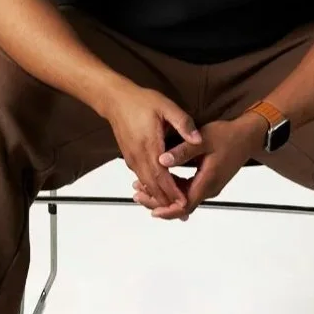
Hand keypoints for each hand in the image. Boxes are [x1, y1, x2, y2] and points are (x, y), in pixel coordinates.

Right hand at [102, 85, 203, 219]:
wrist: (115, 100)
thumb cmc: (140, 102)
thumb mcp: (166, 107)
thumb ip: (183, 123)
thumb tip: (198, 140)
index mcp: (149, 145)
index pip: (162, 176)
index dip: (173, 192)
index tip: (185, 203)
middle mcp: (138, 156)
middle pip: (153, 186)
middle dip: (167, 201)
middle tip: (182, 212)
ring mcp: (132, 159)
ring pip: (146, 184)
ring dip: (158, 197)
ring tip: (173, 208)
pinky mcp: (130, 158)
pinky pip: (141, 178)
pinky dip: (151, 188)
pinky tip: (160, 193)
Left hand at [131, 116, 265, 218]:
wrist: (247, 136)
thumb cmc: (228, 136)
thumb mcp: (203, 140)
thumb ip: (183, 151)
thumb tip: (162, 160)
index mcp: (208, 181)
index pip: (185, 205)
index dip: (167, 209)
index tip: (151, 208)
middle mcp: (209, 188)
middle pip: (181, 205)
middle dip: (159, 203)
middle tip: (139, 195)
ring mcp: (210, 185)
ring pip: (184, 198)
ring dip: (164, 195)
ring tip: (142, 188)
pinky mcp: (208, 180)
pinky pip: (188, 190)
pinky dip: (173, 188)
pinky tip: (160, 180)